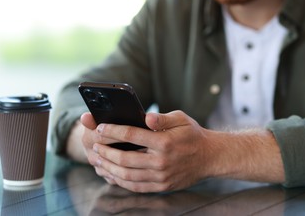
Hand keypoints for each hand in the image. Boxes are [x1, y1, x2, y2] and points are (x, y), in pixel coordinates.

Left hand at [87, 110, 212, 192]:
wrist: (209, 157)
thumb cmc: (193, 135)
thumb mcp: (182, 119)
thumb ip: (163, 118)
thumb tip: (147, 117)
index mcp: (164, 142)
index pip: (131, 135)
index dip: (112, 131)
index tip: (100, 127)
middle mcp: (161, 161)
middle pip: (125, 158)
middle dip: (105, 152)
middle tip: (94, 146)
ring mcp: (161, 177)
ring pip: (127, 175)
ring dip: (109, 168)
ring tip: (97, 161)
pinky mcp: (161, 186)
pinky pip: (135, 186)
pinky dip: (120, 181)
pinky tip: (111, 175)